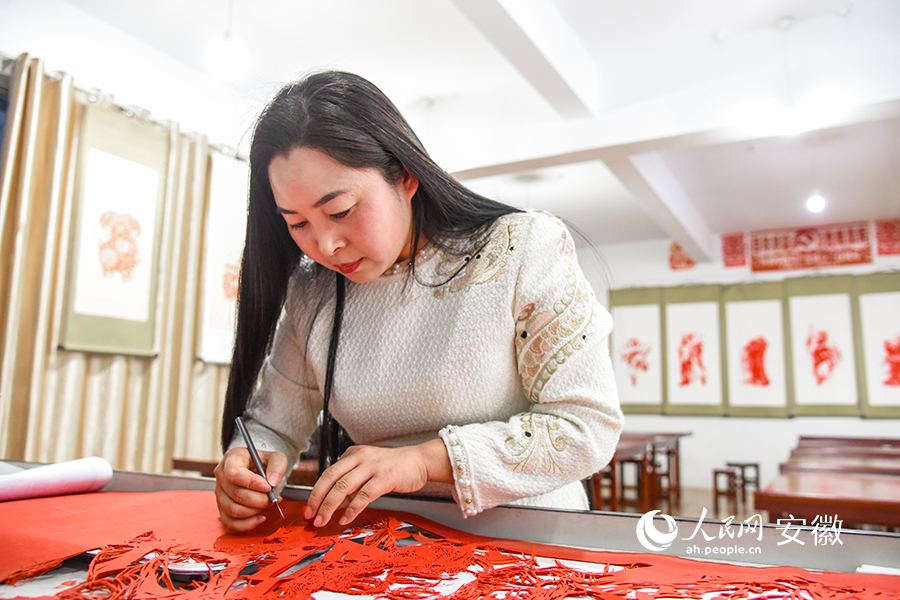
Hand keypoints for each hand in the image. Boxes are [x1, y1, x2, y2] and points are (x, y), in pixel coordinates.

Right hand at [214, 446, 287, 531]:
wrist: (258, 469)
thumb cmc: (264, 462)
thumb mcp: (275, 457)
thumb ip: (277, 466)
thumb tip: (272, 481)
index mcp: (232, 458)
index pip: (234, 474)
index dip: (251, 483)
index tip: (268, 487)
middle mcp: (221, 475)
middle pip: (235, 494)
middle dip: (258, 500)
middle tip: (272, 498)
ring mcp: (219, 492)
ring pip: (232, 509)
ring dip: (254, 511)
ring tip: (267, 504)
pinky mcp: (222, 507)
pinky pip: (229, 522)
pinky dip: (246, 524)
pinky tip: (260, 518)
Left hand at [304, 438, 451, 527]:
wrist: (419, 461)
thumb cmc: (393, 467)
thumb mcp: (368, 468)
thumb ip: (352, 481)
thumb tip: (335, 502)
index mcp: (353, 454)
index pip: (328, 473)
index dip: (315, 492)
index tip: (308, 508)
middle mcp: (360, 457)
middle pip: (331, 478)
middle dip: (317, 499)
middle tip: (310, 516)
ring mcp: (372, 466)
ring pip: (344, 486)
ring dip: (330, 506)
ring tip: (322, 520)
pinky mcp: (385, 477)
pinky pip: (364, 495)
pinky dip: (352, 508)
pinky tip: (345, 518)